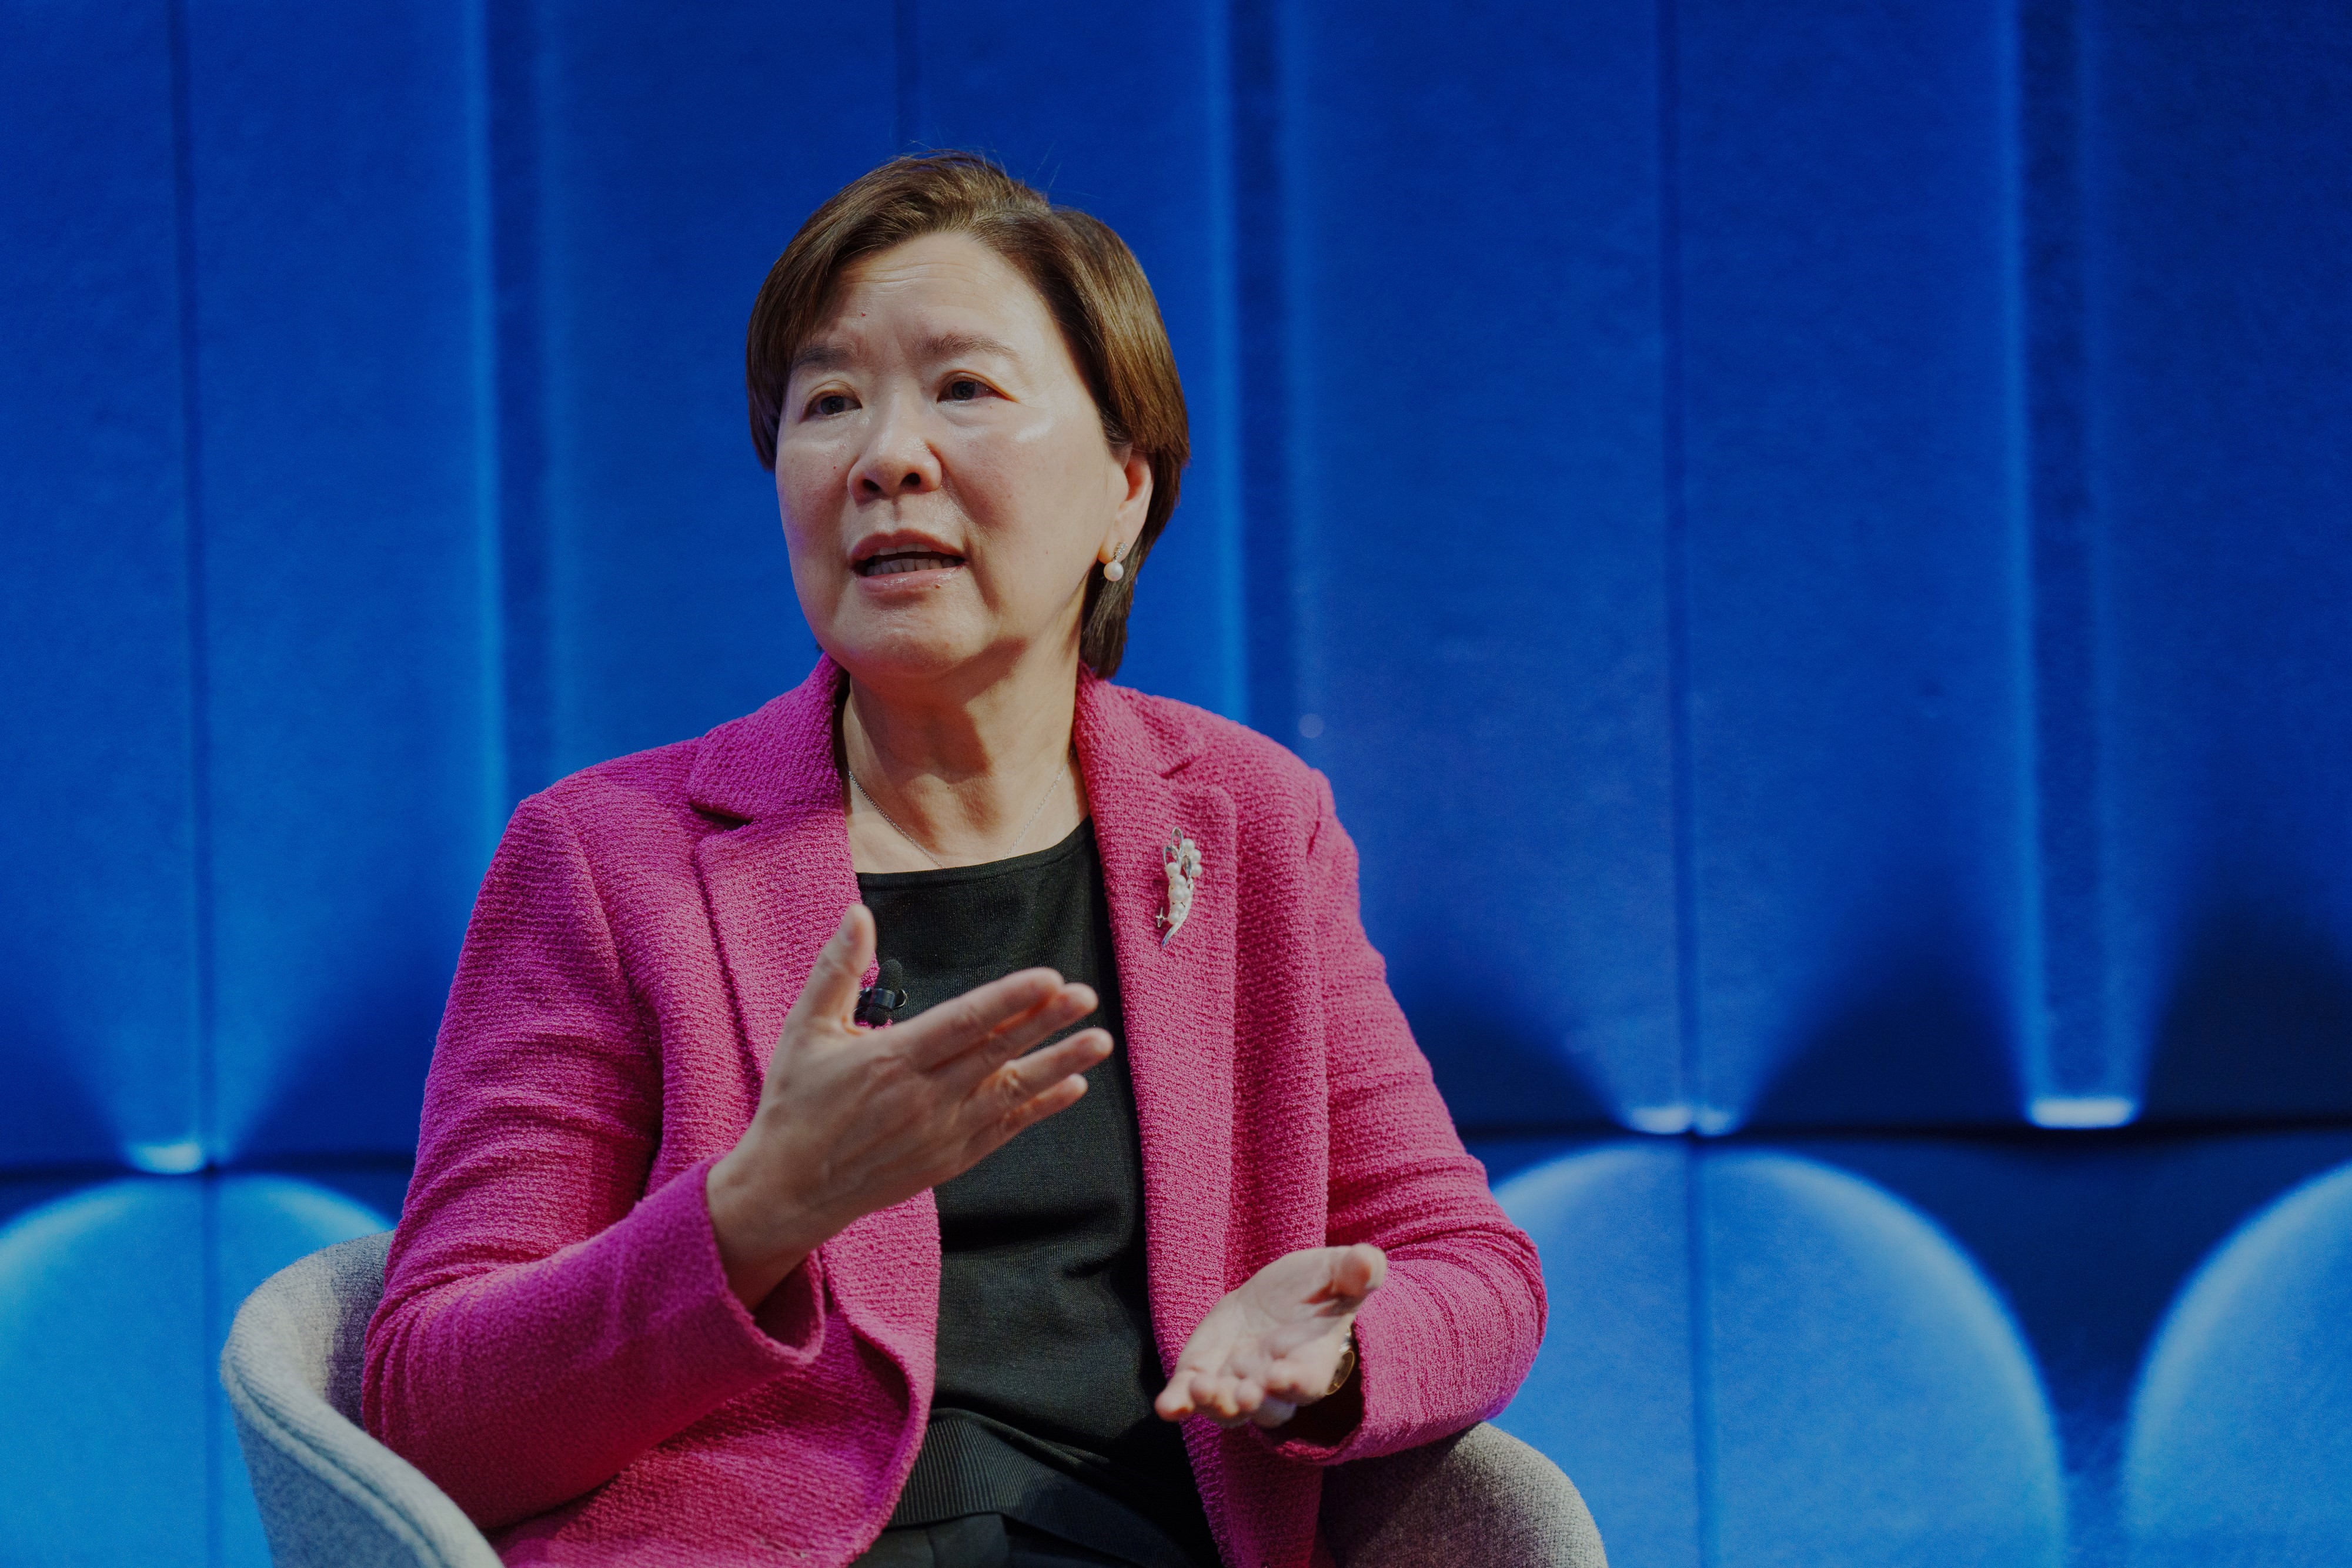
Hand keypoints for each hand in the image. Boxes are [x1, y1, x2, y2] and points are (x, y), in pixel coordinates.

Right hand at [706, 904, 1111, 1307]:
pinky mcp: (949, 1158)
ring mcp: (941, 1132)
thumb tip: (858, 914)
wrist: (790, 1190)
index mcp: (890, 1059)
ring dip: (1058, 1064)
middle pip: (995, 1053)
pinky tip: (1072, 1084)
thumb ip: (836, 970)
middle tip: (1085, 996)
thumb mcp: (804, 1030)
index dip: (1008, 1000)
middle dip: (1045, 1023)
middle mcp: (923, 1097)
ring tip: (1099, 1040)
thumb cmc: (796, 1103)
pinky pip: (1004, 1128)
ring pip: (1010, 1093)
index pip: (962, 1023)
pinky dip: (1039, 1107)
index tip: (1048, 978)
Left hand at [1155, 1244, 1386, 1429]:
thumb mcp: (1336, 1272)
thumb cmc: (1316, 1289)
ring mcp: (1236, 1382)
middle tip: (1242, 1393)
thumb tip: (1369, 1262)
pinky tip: (1167, 1406)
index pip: (1307, 1381)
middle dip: (1254, 1403)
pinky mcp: (1204, 1372)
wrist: (1276, 1297)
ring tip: (1200, 1388)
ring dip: (1214, 1404)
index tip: (1280, 1376)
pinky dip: (1178, 1404)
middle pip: (1266, 1409)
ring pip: (1226, 1409)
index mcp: (1310, 1361)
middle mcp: (1273, 1383)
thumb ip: (1356, 1271)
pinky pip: (1188, 1398)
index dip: (1294, 1382)